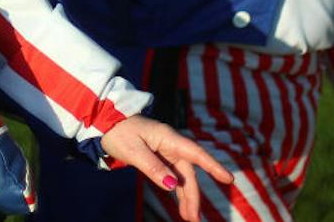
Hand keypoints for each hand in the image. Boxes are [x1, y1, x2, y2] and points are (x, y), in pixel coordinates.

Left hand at [100, 116, 232, 221]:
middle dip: (193, 196)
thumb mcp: (133, 151)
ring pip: (182, 177)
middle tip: (194, 219)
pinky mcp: (159, 158)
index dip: (212, 166)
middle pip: (188, 172)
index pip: (195, 153)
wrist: (105, 122)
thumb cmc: (119, 132)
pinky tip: (181, 206)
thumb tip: (172, 186)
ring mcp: (166, 151)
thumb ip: (153, 168)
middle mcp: (171, 145)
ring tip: (190, 218)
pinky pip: (173, 176)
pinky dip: (177, 191)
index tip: (228, 179)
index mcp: (168, 138)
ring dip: (187, 197)